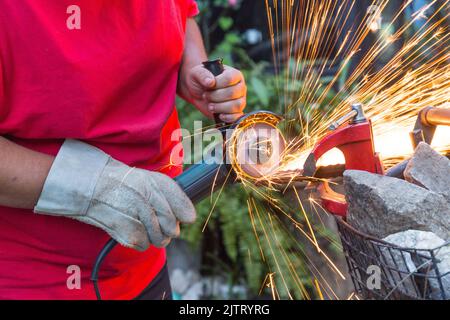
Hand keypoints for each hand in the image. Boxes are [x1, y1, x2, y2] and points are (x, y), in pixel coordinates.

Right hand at [35, 140, 195, 250]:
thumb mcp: (152, 180)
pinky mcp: (129, 235)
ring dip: (155, 235)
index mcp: (158, 186)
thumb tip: (190, 217)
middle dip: (168, 227)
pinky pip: (145, 246)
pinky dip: (140, 240)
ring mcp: (139, 220)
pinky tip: (131, 227)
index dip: (183, 215)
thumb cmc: (126, 183)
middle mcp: (150, 202)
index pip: (185, 212)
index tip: (178, 214)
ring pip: (161, 240)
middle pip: (174, 229)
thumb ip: (175, 195)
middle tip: (154, 218)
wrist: (94, 188)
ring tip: (142, 222)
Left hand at [181, 64, 246, 122]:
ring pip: (236, 105)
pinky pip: (237, 116)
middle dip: (215, 96)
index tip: (207, 86)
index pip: (229, 78)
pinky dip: (228, 117)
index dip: (217, 84)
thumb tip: (210, 82)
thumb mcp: (197, 73)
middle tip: (205, 96)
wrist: (198, 93)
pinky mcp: (236, 112)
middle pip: (232, 93)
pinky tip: (219, 115)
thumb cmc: (200, 80)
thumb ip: (202, 75)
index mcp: (234, 74)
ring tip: (210, 106)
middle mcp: (240, 87)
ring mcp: (240, 100)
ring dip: (220, 107)